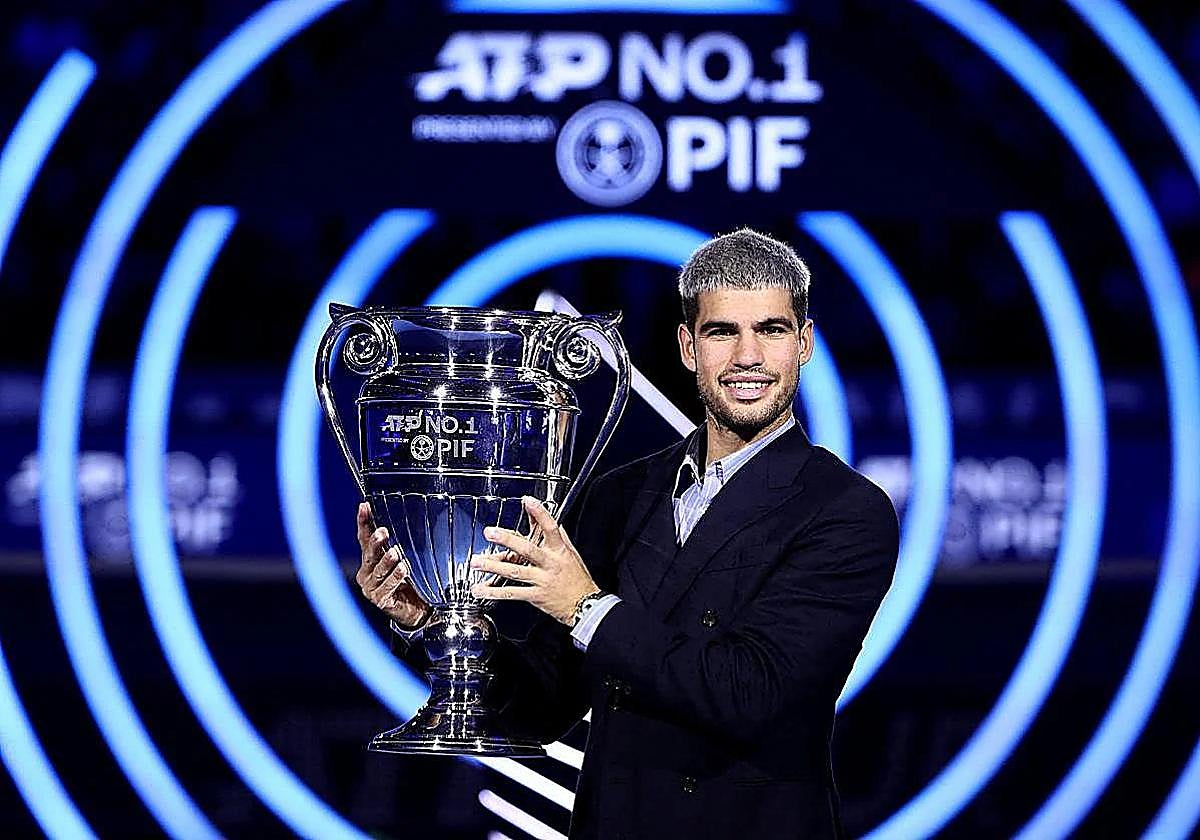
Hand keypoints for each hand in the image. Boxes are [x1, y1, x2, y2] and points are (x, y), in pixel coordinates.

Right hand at [355, 502, 430, 629]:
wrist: (415, 609)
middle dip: (375, 542)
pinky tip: (403, 569)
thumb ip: (398, 542)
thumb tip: (404, 513)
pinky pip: (387, 587)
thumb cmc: (408, 581)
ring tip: (395, 552)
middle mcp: (367, 572)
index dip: (363, 522)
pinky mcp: (380, 600)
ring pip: (378, 570)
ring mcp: (371, 587)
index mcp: (370, 559)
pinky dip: (395, 577)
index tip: (364, 506)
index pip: (364, 537)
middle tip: (383, 532)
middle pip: (369, 553)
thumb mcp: (402, 558)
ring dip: (387, 561)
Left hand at [471, 496, 598, 625]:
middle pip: (527, 550)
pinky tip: (480, 590)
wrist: (584, 605)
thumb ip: (559, 537)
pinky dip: (494, 592)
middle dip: (507, 540)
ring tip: (476, 562)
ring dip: (493, 567)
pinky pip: (512, 593)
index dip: (539, 513)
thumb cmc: (577, 578)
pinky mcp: (535, 596)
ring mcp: (541, 580)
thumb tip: (551, 520)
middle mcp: (550, 563)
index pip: (550, 528)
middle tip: (490, 533)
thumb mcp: (571, 553)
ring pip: (515, 572)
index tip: (527, 501)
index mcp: (559, 550)